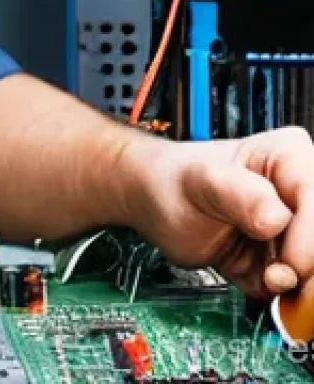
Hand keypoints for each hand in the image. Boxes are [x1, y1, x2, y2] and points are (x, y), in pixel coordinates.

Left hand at [121, 126, 313, 298]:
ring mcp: (293, 229)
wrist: (153, 202)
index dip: (310, 239)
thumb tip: (276, 219)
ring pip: (311, 271)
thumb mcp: (200, 180)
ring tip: (261, 276)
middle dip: (303, 268)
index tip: (291, 263)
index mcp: (287, 157)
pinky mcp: (281, 259)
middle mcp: (298, 194)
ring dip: (292, 285)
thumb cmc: (171, 179)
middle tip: (274, 276)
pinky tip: (251, 277)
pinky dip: (275, 293)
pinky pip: (293, 289)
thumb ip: (237, 193)